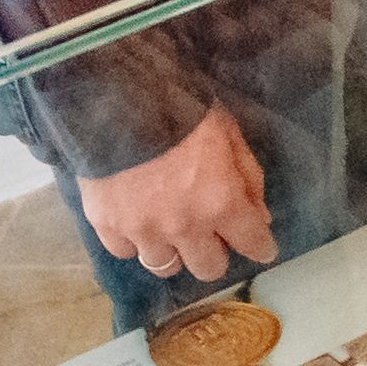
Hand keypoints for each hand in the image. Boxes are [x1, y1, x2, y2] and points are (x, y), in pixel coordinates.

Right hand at [79, 102, 276, 290]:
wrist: (118, 97)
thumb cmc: (182, 108)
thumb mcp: (229, 134)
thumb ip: (248, 179)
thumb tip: (260, 217)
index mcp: (220, 202)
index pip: (252, 243)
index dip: (261, 246)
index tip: (261, 246)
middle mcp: (183, 226)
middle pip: (208, 268)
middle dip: (216, 254)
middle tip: (212, 236)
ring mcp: (142, 230)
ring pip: (165, 266)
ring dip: (174, 251)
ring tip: (170, 229)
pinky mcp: (106, 224)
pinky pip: (125, 251)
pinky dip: (134, 242)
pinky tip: (137, 222)